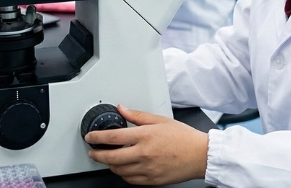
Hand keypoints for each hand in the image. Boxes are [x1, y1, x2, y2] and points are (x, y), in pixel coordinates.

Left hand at [86, 105, 208, 184]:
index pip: (113, 137)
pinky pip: (130, 180)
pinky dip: (123, 174)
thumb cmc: (184, 138)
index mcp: (145, 136)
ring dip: (109, 165)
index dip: (97, 137)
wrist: (200, 155)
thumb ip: (138, 116)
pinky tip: (123, 168)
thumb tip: (123, 109)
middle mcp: (144, 153)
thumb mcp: (160, 120)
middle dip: (97, 155)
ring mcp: (147, 169)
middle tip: (93, 152)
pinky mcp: (151, 180)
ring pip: (119, 170)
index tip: (91, 137)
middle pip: (111, 157)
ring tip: (108, 159)